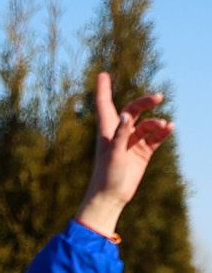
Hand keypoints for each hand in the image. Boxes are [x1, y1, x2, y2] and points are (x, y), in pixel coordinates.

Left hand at [77, 71, 170, 237]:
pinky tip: (170, 127)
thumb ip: (121, 134)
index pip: (104, 105)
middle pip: (133, 111)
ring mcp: (132, 143)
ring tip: (163, 125)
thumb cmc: (106, 176)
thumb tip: (128, 116)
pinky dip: (162, 132)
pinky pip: (155, 137)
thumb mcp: (113, 154)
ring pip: (147, 125)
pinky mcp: (142, 153)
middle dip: (145, 102)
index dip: (103, 90)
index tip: (102, 74)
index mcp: (106, 132)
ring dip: (156, 122)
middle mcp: (119, 134)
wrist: (111, 198)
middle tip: (158, 97)